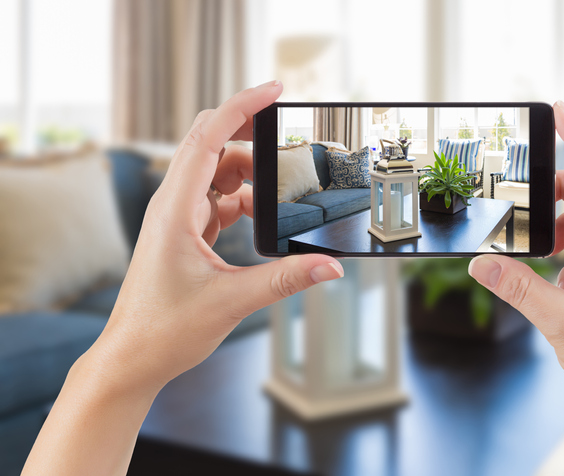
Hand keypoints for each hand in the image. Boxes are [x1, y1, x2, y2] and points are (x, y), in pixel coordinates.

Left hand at [22, 81, 343, 475]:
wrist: (132, 358)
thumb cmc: (164, 330)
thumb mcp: (232, 301)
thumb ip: (285, 279)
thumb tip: (330, 267)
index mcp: (175, 209)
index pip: (208, 137)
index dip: (242, 107)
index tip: (274, 90)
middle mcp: (172, 205)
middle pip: (210, 144)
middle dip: (249, 133)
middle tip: (287, 136)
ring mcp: (176, 218)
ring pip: (215, 172)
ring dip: (248, 174)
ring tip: (279, 193)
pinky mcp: (184, 233)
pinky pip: (215, 199)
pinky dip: (241, 199)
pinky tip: (260, 217)